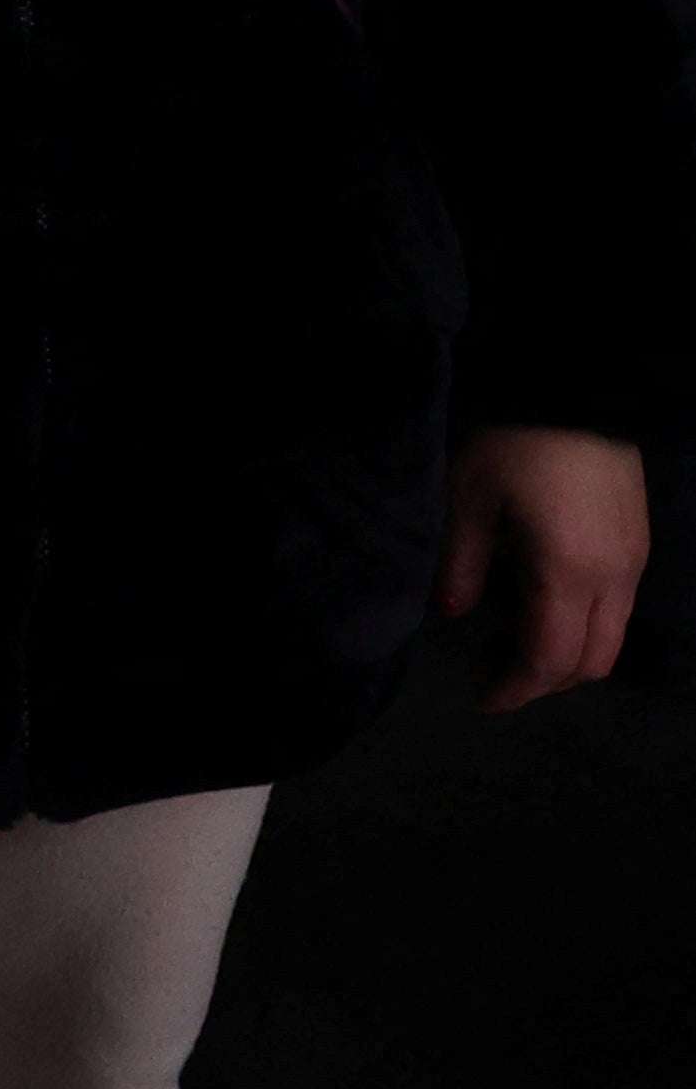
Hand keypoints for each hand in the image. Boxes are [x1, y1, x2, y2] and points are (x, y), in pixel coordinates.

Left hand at [440, 425, 647, 710]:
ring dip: (564, 655)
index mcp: (570, 573)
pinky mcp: (638, 545)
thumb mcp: (469, 496)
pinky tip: (537, 602)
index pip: (550, 658)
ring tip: (508, 637)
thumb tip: (450, 612)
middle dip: (541, 680)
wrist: (582, 390)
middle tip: (489, 668)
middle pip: (590, 662)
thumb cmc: (517, 441)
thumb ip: (460, 562)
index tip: (481, 698)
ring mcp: (634, 563)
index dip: (516, 687)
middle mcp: (614, 579)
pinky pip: (617, 610)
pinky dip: (580, 626)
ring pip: (610, 640)